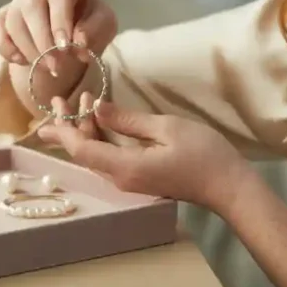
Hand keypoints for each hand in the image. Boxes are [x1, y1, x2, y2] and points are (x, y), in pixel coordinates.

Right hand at [0, 0, 117, 70]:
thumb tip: (78, 41)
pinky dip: (6, 48)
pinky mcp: (3, 14)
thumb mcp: (104, 27)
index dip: (60, 20)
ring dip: (29, 49)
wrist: (71, 38)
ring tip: (45, 68)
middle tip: (55, 66)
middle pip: (32, 5)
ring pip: (14, 20)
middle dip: (43, 40)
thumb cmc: (90, 25)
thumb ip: (95, 30)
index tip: (65, 47)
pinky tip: (22, 61)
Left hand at [37, 99, 250, 211]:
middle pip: (84, 155)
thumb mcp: (166, 128)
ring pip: (95, 157)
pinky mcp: (138, 178)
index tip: (58, 105)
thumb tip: (98, 109)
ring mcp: (129, 181)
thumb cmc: (203, 153)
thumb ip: (129, 120)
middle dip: (69, 127)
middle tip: (59, 101)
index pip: (82, 150)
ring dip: (84, 131)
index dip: (66, 129)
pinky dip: (99, 139)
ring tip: (76, 104)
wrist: (228, 186)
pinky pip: (108, 159)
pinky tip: (99, 122)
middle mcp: (121, 179)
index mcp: (125, 167)